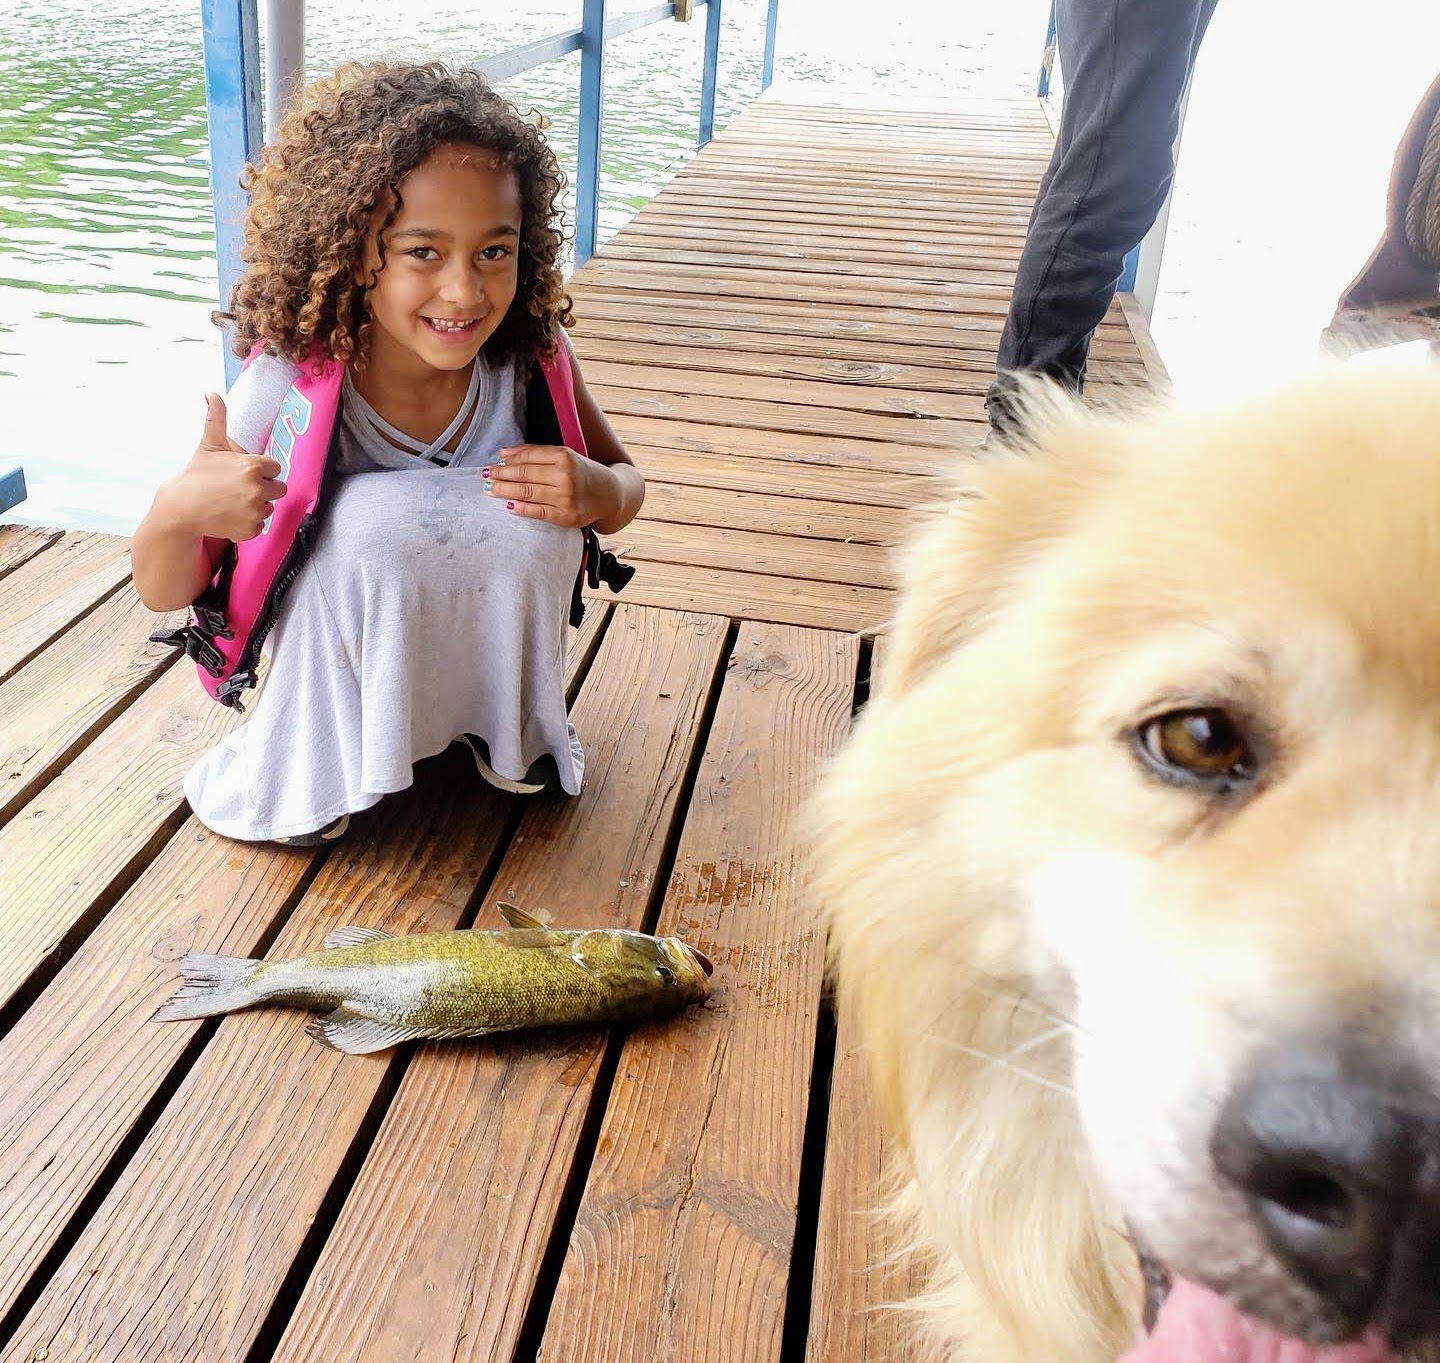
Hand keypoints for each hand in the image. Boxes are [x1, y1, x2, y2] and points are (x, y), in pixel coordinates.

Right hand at [156, 394, 288, 541]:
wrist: (181, 508)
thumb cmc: (196, 475)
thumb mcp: (209, 445)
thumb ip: (217, 418)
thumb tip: (212, 393)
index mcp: (253, 466)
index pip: (274, 468)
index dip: (260, 470)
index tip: (242, 472)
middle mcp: (258, 489)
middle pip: (278, 488)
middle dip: (263, 488)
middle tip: (238, 488)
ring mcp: (255, 511)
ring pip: (269, 507)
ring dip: (256, 505)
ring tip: (232, 501)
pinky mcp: (251, 530)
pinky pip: (260, 525)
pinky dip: (248, 523)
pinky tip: (231, 515)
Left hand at [482, 444, 618, 528]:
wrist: (611, 495)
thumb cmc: (583, 473)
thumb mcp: (565, 456)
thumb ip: (536, 453)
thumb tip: (503, 453)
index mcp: (565, 457)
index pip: (529, 457)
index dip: (509, 460)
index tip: (494, 463)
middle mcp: (566, 476)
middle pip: (525, 474)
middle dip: (502, 475)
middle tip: (485, 476)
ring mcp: (566, 498)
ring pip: (527, 493)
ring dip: (505, 491)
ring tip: (490, 489)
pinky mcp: (567, 517)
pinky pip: (538, 512)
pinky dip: (521, 508)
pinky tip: (508, 505)